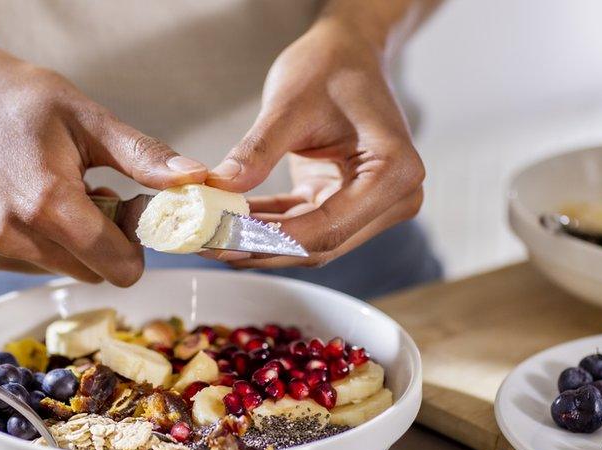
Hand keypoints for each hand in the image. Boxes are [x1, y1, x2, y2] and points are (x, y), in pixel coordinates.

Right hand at [0, 40, 206, 284]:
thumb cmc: (19, 101)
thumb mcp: (89, 119)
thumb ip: (144, 158)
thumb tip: (196, 180)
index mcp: (47, 203)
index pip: (117, 267)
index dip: (132, 248)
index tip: (124, 217)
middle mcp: (9, 235)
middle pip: (87, 273)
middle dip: (97, 243)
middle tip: (85, 197)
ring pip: (52, 271)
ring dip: (60, 244)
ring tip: (44, 195)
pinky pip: (15, 267)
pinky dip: (24, 244)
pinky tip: (11, 204)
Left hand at [207, 18, 424, 267]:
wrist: (348, 51)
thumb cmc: (330, 66)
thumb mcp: (289, 104)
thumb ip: (256, 151)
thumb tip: (219, 188)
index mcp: (394, 172)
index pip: (327, 227)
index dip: (271, 239)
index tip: (224, 239)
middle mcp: (394, 197)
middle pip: (320, 243)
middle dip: (260, 246)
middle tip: (207, 244)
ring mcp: (374, 205)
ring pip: (309, 242)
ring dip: (259, 241)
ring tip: (209, 237)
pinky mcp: (348, 204)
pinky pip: (303, 225)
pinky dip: (266, 226)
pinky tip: (228, 224)